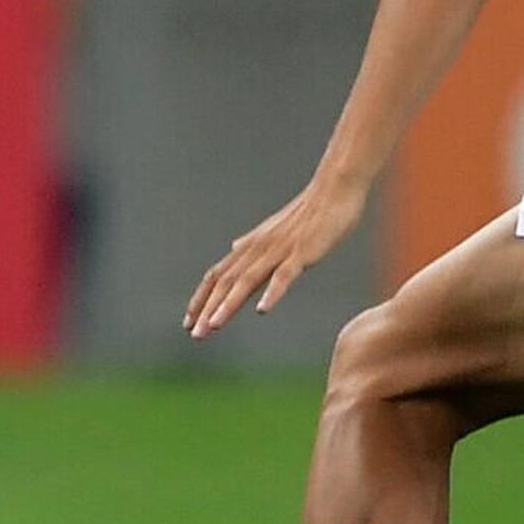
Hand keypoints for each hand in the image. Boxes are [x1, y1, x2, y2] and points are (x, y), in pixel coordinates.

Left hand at [187, 178, 367, 336]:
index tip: (189, 321)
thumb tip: (234, 247)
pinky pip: (284, 275)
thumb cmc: (308, 212)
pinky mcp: (302, 252)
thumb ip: (254, 243)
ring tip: (213, 326)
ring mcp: (279, 250)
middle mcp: (259, 248)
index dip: (202, 298)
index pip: (218, 275)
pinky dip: (272, 292)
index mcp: (252, 245)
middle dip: (208, 308)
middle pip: (226, 281)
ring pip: (247, 280)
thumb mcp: (275, 229)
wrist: (334, 188)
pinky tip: (263, 310)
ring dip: (228, 304)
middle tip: (194, 334)